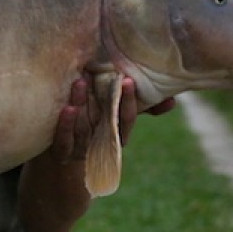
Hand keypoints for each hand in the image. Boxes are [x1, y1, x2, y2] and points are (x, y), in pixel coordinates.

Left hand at [49, 73, 175, 162]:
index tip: (129, 81)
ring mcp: (81, 148)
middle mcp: (100, 141)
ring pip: (85, 128)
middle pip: (108, 121)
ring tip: (81, 82)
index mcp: (115, 132)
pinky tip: (68, 108)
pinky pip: (64, 141)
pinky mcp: (62, 152)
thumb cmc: (90, 122)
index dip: (130, 101)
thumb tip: (172, 100)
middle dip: (112, 102)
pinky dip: (66, 126)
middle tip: (113, 79)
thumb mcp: (112, 112)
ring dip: (84, 104)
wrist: (60, 147)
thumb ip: (138, 106)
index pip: (127, 118)